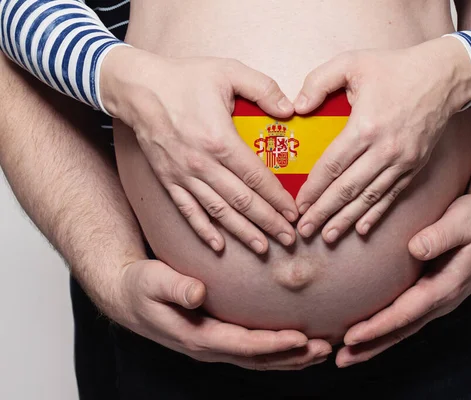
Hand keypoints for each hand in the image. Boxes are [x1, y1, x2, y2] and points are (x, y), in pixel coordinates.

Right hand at [101, 47, 297, 253]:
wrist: (137, 88)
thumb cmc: (184, 78)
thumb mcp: (228, 71)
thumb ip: (264, 88)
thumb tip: (291, 110)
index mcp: (220, 140)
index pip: (256, 177)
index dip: (277, 198)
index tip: (294, 213)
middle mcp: (202, 164)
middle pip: (242, 201)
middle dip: (268, 222)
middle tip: (289, 238)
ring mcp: (183, 176)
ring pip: (218, 212)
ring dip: (242, 232)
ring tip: (263, 248)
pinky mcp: (168, 180)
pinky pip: (188, 211)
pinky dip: (203, 230)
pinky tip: (218, 245)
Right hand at [106, 259, 331, 370]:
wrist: (127, 297)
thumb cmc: (140, 286)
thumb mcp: (151, 281)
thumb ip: (174, 287)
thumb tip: (198, 293)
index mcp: (196, 336)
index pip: (242, 345)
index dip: (273, 344)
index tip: (301, 338)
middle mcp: (208, 346)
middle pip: (258, 358)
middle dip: (292, 356)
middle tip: (325, 349)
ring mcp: (214, 345)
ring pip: (259, 359)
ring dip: (290, 358)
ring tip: (321, 351)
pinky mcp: (218, 338)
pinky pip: (253, 351)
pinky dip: (278, 352)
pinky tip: (297, 346)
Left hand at [293, 37, 470, 241]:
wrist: (444, 76)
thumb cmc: (395, 67)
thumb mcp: (352, 62)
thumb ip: (319, 81)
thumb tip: (296, 108)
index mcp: (365, 126)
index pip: (332, 166)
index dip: (313, 189)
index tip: (298, 205)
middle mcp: (384, 150)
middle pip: (347, 189)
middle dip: (323, 212)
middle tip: (304, 229)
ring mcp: (402, 161)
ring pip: (369, 198)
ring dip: (346, 219)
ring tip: (327, 237)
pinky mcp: (414, 166)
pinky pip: (391, 196)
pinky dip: (375, 214)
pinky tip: (361, 229)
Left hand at [334, 193, 470, 367]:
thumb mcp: (464, 220)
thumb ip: (441, 235)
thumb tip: (416, 248)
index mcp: (447, 286)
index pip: (405, 313)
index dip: (377, 327)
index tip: (351, 337)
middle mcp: (441, 299)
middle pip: (401, 330)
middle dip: (370, 347)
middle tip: (340, 360)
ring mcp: (437, 299)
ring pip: (402, 327)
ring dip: (375, 343)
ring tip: (346, 355)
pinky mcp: (431, 292)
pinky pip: (405, 317)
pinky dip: (384, 329)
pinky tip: (367, 332)